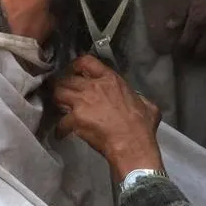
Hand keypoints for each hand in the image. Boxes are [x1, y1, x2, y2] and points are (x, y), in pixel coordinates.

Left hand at [54, 56, 163, 180]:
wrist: (132, 143)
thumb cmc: (141, 126)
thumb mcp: (147, 105)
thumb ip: (139, 98)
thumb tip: (139, 100)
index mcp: (111, 80)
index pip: (86, 61)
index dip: (75, 66)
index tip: (73, 72)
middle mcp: (94, 86)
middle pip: (67, 78)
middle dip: (63, 86)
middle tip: (64, 94)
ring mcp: (83, 101)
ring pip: (58, 94)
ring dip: (58, 102)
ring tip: (61, 109)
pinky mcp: (75, 118)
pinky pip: (60, 122)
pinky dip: (60, 129)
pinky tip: (63, 133)